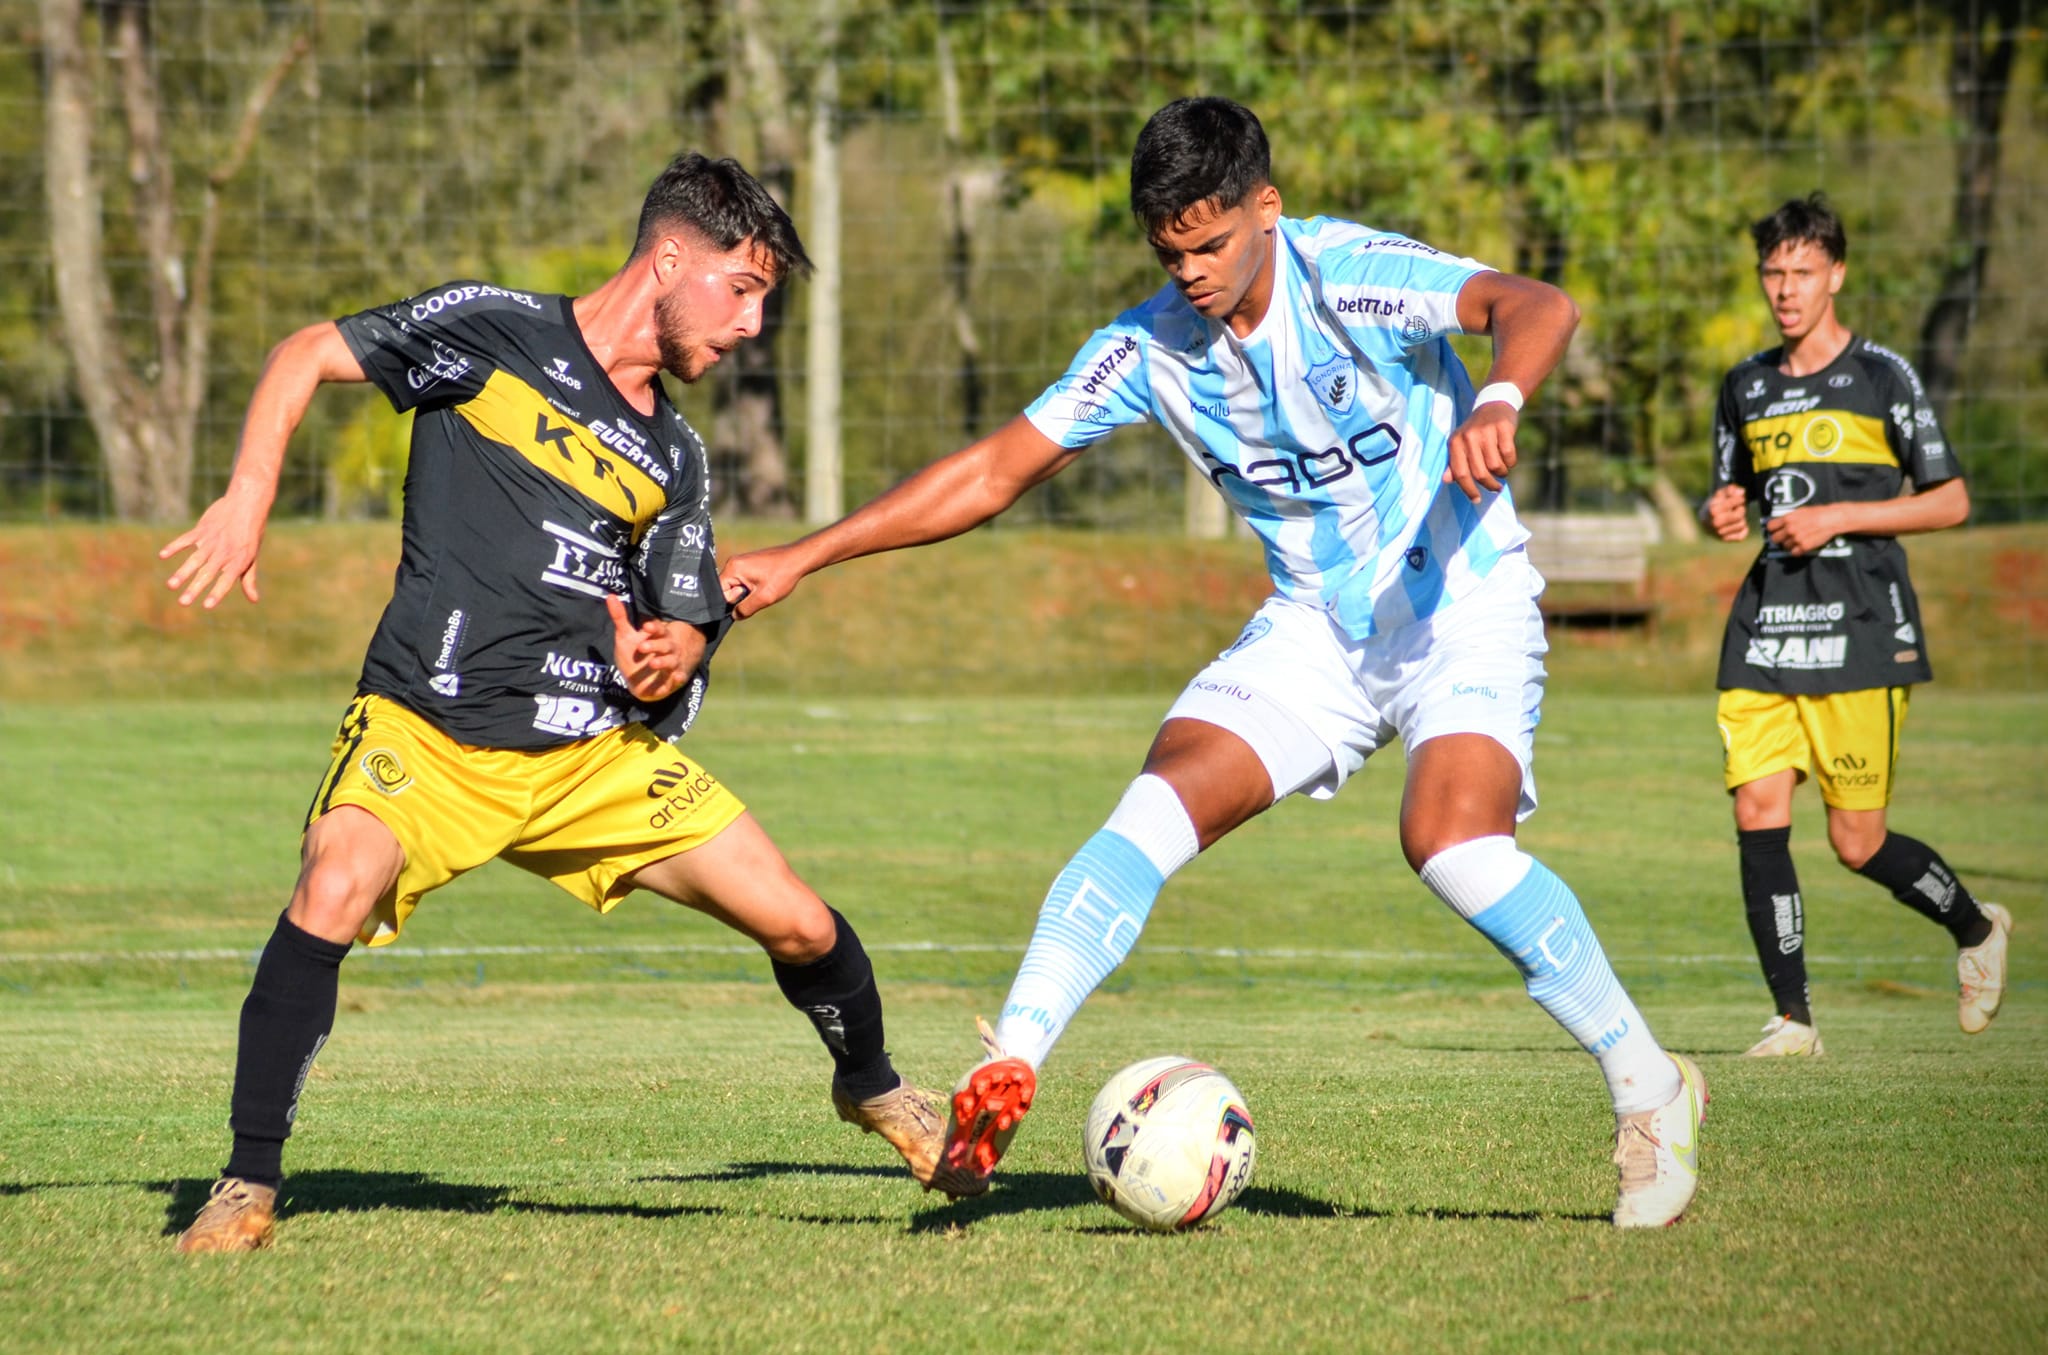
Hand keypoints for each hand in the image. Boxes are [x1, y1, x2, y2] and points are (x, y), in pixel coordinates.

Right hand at [159, 485, 270, 607]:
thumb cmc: (251, 533)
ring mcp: (212, 541)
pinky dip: (174, 546)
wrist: (247, 503)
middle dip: (195, 589)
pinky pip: (186, 539)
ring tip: (171, 585)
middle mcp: (224, 553)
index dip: (217, 593)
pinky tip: (163, 555)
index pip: (226, 581)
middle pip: (207, 574)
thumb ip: (249, 578)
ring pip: (195, 559)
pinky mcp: (202, 530)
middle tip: (183, 602)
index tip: (207, 606)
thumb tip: (254, 600)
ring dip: (182, 572)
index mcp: (238, 561)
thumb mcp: (252, 556)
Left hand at [604, 595, 701, 702]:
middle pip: (666, 644)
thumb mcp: (625, 636)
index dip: (654, 628)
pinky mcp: (672, 680)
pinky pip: (678, 678)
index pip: (658, 629)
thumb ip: (620, 617)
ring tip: (653, 664)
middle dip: (655, 645)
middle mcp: (666, 649)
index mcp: (657, 637)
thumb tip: (610, 596)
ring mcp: (670, 664)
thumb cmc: (633, 655)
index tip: (645, 627)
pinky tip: (677, 678)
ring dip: (664, 662)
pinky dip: (678, 678)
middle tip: (642, 647)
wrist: (638, 682)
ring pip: (672, 661)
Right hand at [718, 544, 807, 619]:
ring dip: (747, 594)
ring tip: (763, 588)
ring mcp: (740, 563)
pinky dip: (752, 588)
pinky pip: (742, 582)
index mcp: (733, 568)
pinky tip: (764, 585)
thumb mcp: (763, 598)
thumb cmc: (782, 576)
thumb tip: (734, 616)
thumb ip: (745, 609)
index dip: (732, 602)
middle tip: (759, 593)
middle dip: (740, 597)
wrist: (798, 559)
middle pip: (726, 590)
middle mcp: (733, 563)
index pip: (719, 592)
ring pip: (736, 587)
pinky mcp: (748, 565)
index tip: (748, 600)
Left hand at [1444, 403, 1519, 503]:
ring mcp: (1486, 431)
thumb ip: (1453, 463)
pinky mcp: (1503, 428)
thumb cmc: (1476, 431)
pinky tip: (1509, 460)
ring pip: (1496, 466)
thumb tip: (1445, 480)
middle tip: (1496, 488)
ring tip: (1502, 471)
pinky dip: (1511, 462)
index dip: (1469, 490)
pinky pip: (1509, 455)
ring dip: (1501, 473)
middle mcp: (1469, 437)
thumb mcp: (1461, 444)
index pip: (1460, 473)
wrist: (1494, 404)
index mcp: (1455, 443)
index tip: (1477, 500)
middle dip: (1490, 485)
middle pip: (1480, 473)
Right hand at [1705, 485, 1749, 541]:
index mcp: (1713, 510)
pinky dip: (1742, 530)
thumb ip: (1731, 489)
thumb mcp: (1720, 494)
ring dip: (1741, 519)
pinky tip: (1735, 525)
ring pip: (1742, 524)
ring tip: (1733, 517)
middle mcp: (1715, 523)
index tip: (1738, 499)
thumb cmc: (1715, 504)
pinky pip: (1742, 535)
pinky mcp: (1725, 539)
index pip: (1737, 502)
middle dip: (1740, 510)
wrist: (1705, 520)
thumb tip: (1741, 492)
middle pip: (1740, 515)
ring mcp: (1720, 533)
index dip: (1740, 499)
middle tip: (1736, 508)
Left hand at [1763, 504, 1843, 555]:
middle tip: (1786, 537)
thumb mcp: (1799, 511)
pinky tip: (1801, 546)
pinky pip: (1794, 553)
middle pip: (1774, 539)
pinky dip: (1796, 551)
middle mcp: (1789, 529)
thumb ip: (1789, 518)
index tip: (1777, 530)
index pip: (1770, 527)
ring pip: (1784, 547)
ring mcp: (1796, 539)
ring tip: (1797, 540)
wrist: (1831, 519)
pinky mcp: (1804, 547)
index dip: (1773, 529)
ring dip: (1789, 545)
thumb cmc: (1818, 513)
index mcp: (1787, 519)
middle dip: (1779, 539)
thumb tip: (1781, 523)